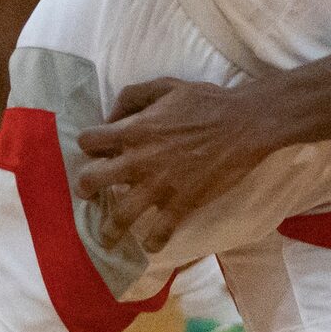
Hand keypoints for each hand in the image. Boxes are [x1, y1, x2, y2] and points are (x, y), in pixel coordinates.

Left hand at [75, 78, 273, 255]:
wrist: (245, 125)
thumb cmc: (206, 102)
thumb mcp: (165, 85)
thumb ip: (132, 96)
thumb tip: (111, 117)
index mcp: (134, 130)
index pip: (89, 141)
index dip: (88, 145)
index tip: (96, 151)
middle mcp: (139, 160)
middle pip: (92, 180)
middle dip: (85, 188)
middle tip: (89, 194)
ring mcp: (160, 185)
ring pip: (121, 215)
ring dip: (109, 229)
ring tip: (107, 237)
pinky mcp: (182, 203)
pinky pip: (161, 231)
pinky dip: (153, 242)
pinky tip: (151, 246)